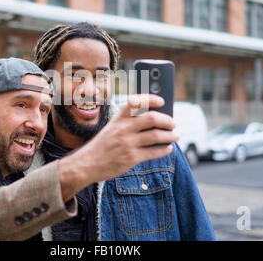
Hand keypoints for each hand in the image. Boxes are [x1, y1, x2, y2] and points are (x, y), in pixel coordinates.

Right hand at [58, 94, 178, 200]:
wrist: (87, 163)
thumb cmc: (103, 145)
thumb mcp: (112, 128)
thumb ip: (129, 123)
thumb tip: (156, 120)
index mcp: (118, 118)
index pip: (136, 102)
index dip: (151, 99)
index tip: (162, 101)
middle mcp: (123, 129)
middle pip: (152, 118)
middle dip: (167, 120)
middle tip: (173, 123)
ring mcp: (127, 143)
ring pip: (156, 135)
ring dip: (170, 135)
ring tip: (175, 136)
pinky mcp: (131, 158)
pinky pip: (154, 152)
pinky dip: (164, 149)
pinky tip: (168, 148)